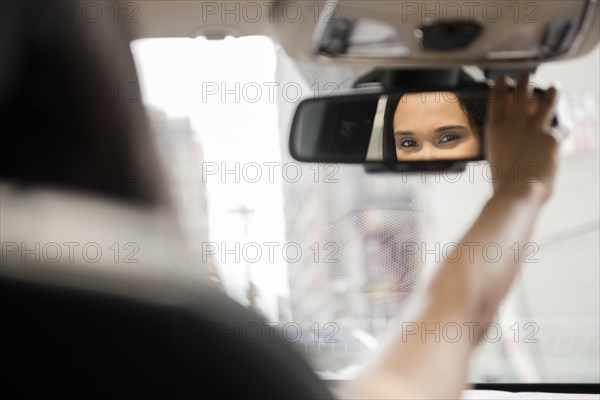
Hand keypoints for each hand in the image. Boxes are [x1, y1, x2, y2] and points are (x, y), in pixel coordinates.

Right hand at [485, 74, 559, 203]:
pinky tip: (567, 126)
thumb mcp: (494, 155)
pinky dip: (565, 126)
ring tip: (554, 87)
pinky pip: (562, 127)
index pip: (496, 100)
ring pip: (546, 101)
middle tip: (526, 76)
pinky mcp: (552, 136)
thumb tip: (512, 140)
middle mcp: (514, 122)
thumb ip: (503, 142)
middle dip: (524, 82)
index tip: (501, 80)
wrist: (517, 190)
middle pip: (521, 93)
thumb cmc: (503, 180)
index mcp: (496, 128)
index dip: (499, 87)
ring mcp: (534, 127)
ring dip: (551, 92)